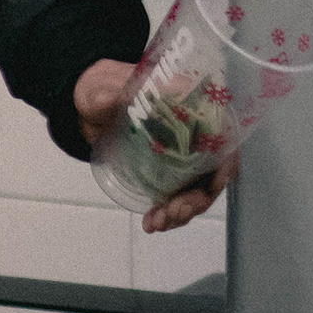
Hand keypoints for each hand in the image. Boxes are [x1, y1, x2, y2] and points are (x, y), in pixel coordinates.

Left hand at [72, 57, 234, 234]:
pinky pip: (180, 197)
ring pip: (198, 190)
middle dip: (196, 199)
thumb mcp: (104, 90)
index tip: (211, 187)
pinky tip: (152, 223)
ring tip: (156, 223)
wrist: (89, 107)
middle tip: (171, 213)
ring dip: (182, 212)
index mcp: (190, 105)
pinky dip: (170, 214)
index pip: (224, 137)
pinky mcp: (169, 172)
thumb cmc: (102, 89)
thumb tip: (113, 98)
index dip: (223, 165)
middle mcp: (194, 131)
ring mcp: (183, 155)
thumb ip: (110, 95)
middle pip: (212, 172)